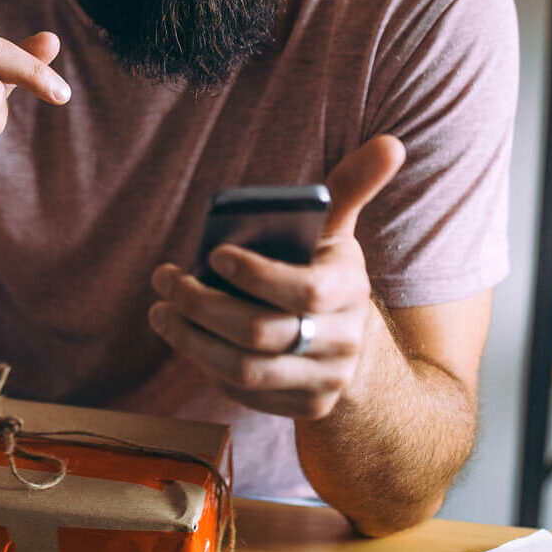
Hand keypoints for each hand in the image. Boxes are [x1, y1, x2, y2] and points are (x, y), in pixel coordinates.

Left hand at [147, 135, 405, 419]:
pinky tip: (187, 339)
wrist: (355, 348)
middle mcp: (344, 341)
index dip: (255, 276)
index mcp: (350, 289)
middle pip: (262, 334)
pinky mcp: (303, 407)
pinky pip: (244, 395)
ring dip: (192, 341)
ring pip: (245, 372)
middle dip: (202, 307)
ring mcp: (325, 380)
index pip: (304, 291)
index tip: (212, 254)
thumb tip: (390, 144)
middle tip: (166, 281)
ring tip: (162, 312)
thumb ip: (350, 187)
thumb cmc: (325, 271)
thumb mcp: (336, 233)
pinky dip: (207, 366)